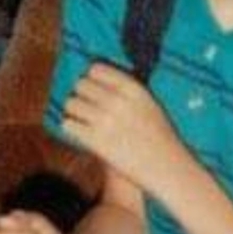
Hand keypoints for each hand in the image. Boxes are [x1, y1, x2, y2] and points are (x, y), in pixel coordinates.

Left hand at [62, 62, 183, 189]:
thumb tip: (100, 78)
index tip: (93, 83)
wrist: (164, 164)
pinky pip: (68, 125)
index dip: (91, 76)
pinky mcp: (95, 141)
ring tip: (81, 116)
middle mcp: (117, 101)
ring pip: (71, 103)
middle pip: (81, 84)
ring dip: (74, 109)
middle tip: (86, 102)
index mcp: (133, 88)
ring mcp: (105, 121)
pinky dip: (71, 127)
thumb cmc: (159, 133)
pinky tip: (80, 130)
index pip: (97, 69)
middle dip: (81, 93)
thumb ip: (127, 89)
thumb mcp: (149, 102)